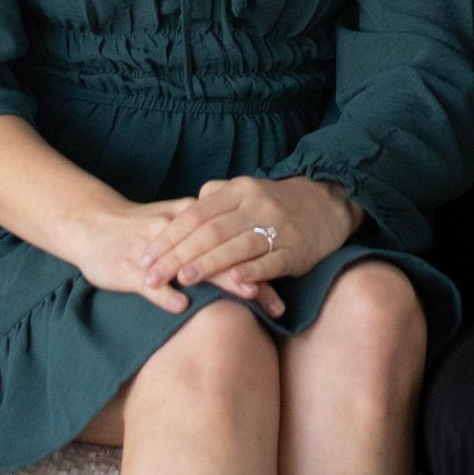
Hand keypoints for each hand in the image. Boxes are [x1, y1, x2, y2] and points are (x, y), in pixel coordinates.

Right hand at [67, 196, 283, 317]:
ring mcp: (154, 250)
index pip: (235, 243)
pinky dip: (164, 294)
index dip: (262, 265)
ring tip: (248, 295)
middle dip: (254, 278)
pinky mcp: (128, 268)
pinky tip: (181, 306)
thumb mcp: (180, 230)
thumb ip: (210, 243)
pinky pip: (148, 283)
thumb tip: (248, 263)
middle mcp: (180, 232)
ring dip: (221, 281)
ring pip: (193, 266)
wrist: (92, 223)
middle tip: (279, 302)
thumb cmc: (142, 230)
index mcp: (194, 220)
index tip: (287, 286)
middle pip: (223, 254)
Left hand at [137, 173, 359, 305]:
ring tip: (182, 280)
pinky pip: (271, 261)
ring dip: (208, 264)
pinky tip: (233, 284)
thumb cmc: (277, 202)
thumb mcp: (246, 190)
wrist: (329, 203)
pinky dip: (251, 272)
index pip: (196, 214)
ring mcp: (278, 227)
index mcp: (240, 190)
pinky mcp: (297, 250)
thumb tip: (184, 209)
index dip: (169, 235)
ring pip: (237, 245)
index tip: (145, 255)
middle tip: (152, 275)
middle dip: (177, 255)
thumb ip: (215, 197)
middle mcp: (257, 205)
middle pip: (210, 231)